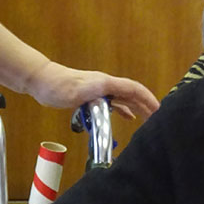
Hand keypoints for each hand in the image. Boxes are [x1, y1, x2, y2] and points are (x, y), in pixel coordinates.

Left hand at [26, 60, 158, 119]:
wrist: (42, 82)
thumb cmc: (61, 85)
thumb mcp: (86, 89)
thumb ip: (105, 90)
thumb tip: (122, 98)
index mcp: (107, 83)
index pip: (134, 89)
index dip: (148, 99)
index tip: (160, 110)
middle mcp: (106, 86)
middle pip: (132, 95)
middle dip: (147, 106)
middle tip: (159, 120)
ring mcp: (99, 92)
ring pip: (124, 100)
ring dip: (137, 109)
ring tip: (148, 121)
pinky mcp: (92, 98)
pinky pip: (113, 105)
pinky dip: (123, 111)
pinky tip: (128, 118)